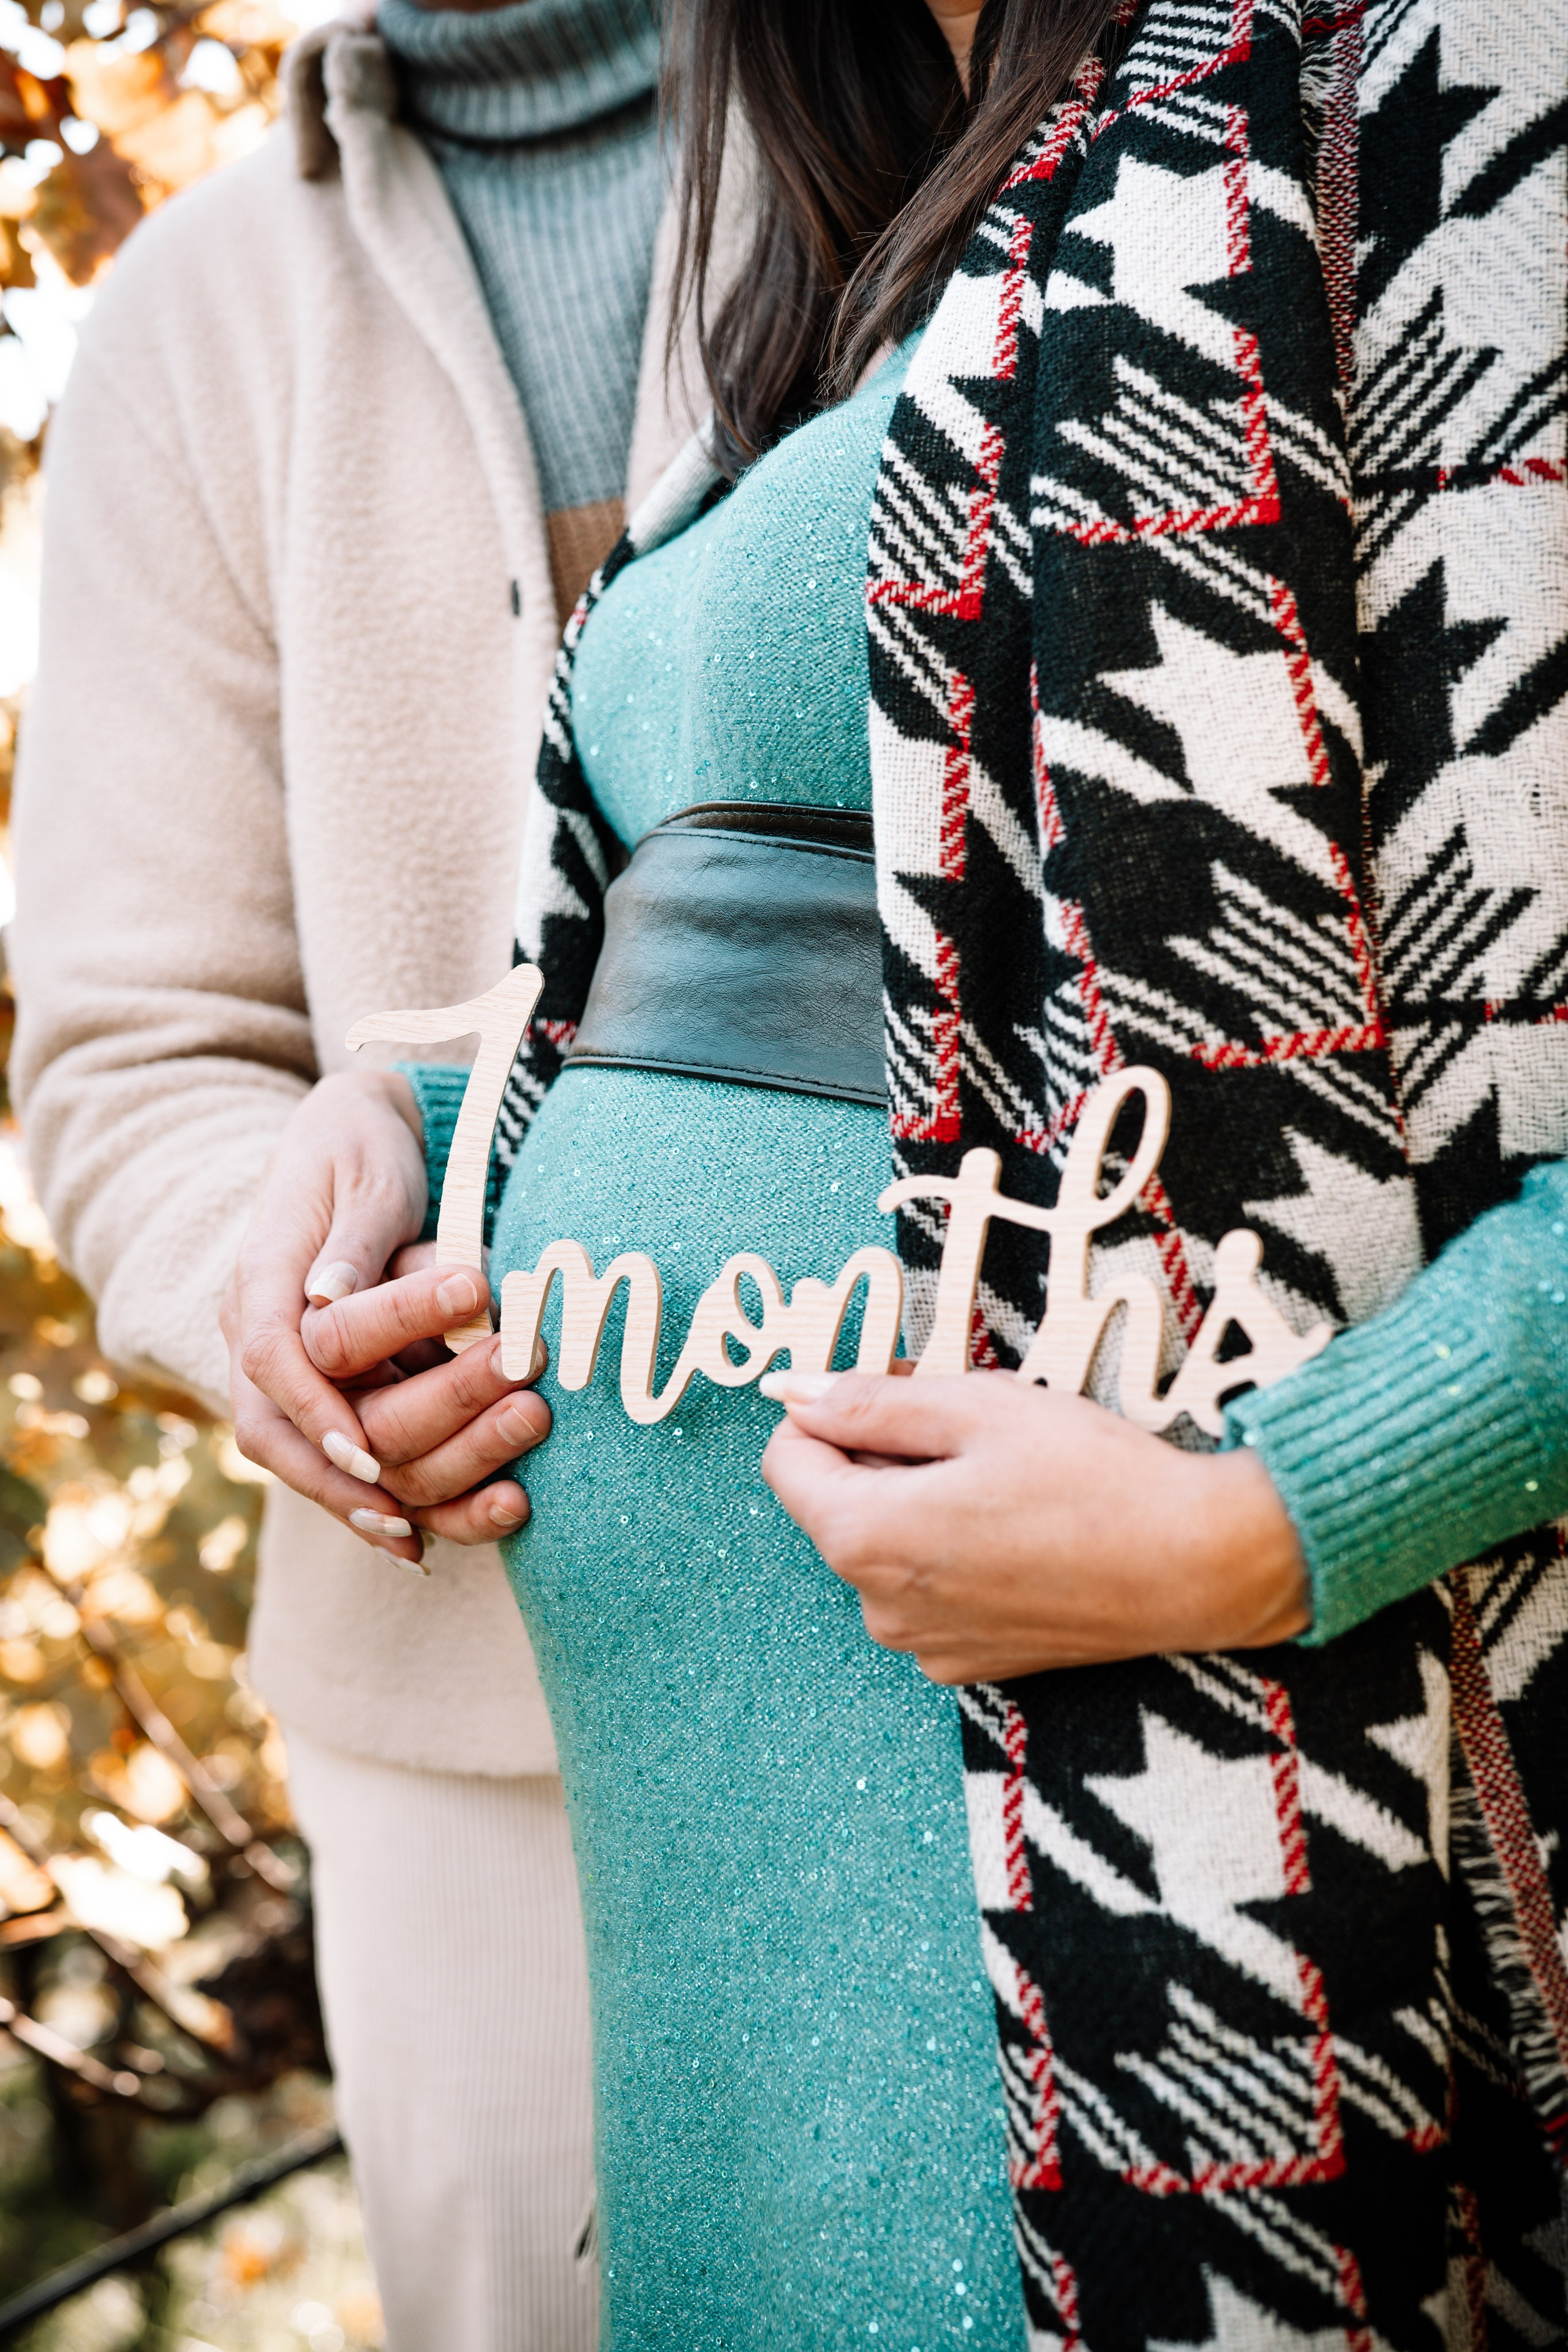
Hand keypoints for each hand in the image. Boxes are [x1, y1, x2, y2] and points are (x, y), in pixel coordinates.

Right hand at [222, 1070, 542, 1567]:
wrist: (355, 1146)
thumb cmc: (360, 1149)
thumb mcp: (364, 1169)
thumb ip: (357, 1236)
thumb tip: (329, 1296)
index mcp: (259, 1280)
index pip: (271, 1359)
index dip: (316, 1408)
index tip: (368, 1446)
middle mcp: (269, 1345)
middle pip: (312, 1427)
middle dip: (414, 1433)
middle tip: (520, 1396)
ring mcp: (304, 1385)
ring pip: (342, 1467)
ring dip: (432, 1482)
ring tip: (518, 1475)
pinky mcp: (348, 1407)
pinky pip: (373, 1476)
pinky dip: (430, 1507)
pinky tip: (484, 1523)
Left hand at [759, 1371, 1309, 1682]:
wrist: (1196, 1567)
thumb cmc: (1091, 1477)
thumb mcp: (974, 1407)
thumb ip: (870, 1401)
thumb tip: (795, 1393)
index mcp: (863, 1538)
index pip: (786, 1459)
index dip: (830, 1410)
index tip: (896, 1386)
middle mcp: (877, 1606)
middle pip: (838, 1503)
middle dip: (882, 1453)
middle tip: (969, 1422)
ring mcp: (924, 1644)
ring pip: (886, 1545)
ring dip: (922, 1502)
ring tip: (1006, 1481)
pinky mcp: (969, 1662)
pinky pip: (929, 1589)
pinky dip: (955, 1552)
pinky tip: (1022, 1532)